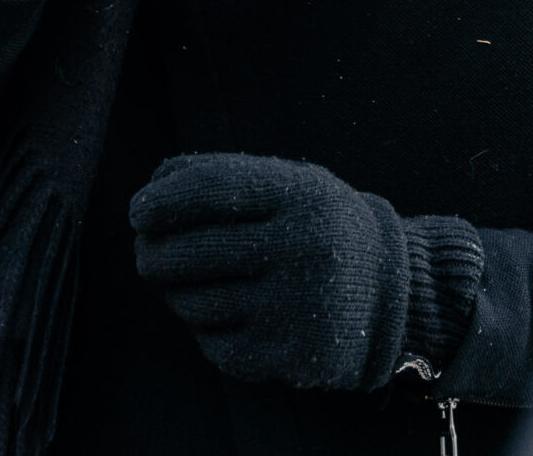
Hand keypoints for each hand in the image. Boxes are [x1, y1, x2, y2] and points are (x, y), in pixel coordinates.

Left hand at [131, 154, 483, 393]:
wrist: (394, 293)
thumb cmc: (320, 228)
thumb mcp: (294, 185)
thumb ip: (228, 176)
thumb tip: (153, 186)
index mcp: (304, 197)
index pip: (213, 189)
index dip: (164, 199)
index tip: (138, 210)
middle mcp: (303, 250)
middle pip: (188, 252)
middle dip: (153, 252)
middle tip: (147, 251)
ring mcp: (296, 308)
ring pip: (191, 302)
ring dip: (177, 292)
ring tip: (193, 282)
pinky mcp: (288, 357)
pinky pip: (212, 344)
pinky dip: (207, 329)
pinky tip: (231, 312)